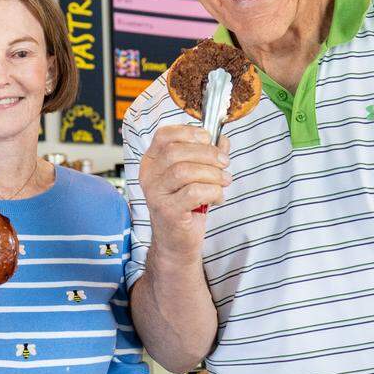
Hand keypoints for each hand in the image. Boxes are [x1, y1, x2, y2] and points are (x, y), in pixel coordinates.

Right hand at [139, 125, 230, 257]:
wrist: (176, 241)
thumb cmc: (184, 206)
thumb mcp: (194, 176)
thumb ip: (207, 155)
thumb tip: (223, 139)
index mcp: (152, 162)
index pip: (164, 136)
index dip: (188, 132)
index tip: (208, 138)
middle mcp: (149, 176)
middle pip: (175, 151)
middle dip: (207, 154)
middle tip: (224, 163)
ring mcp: (155, 194)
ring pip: (184, 171)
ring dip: (212, 174)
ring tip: (223, 181)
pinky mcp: (167, 211)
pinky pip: (194, 192)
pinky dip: (213, 192)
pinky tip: (217, 198)